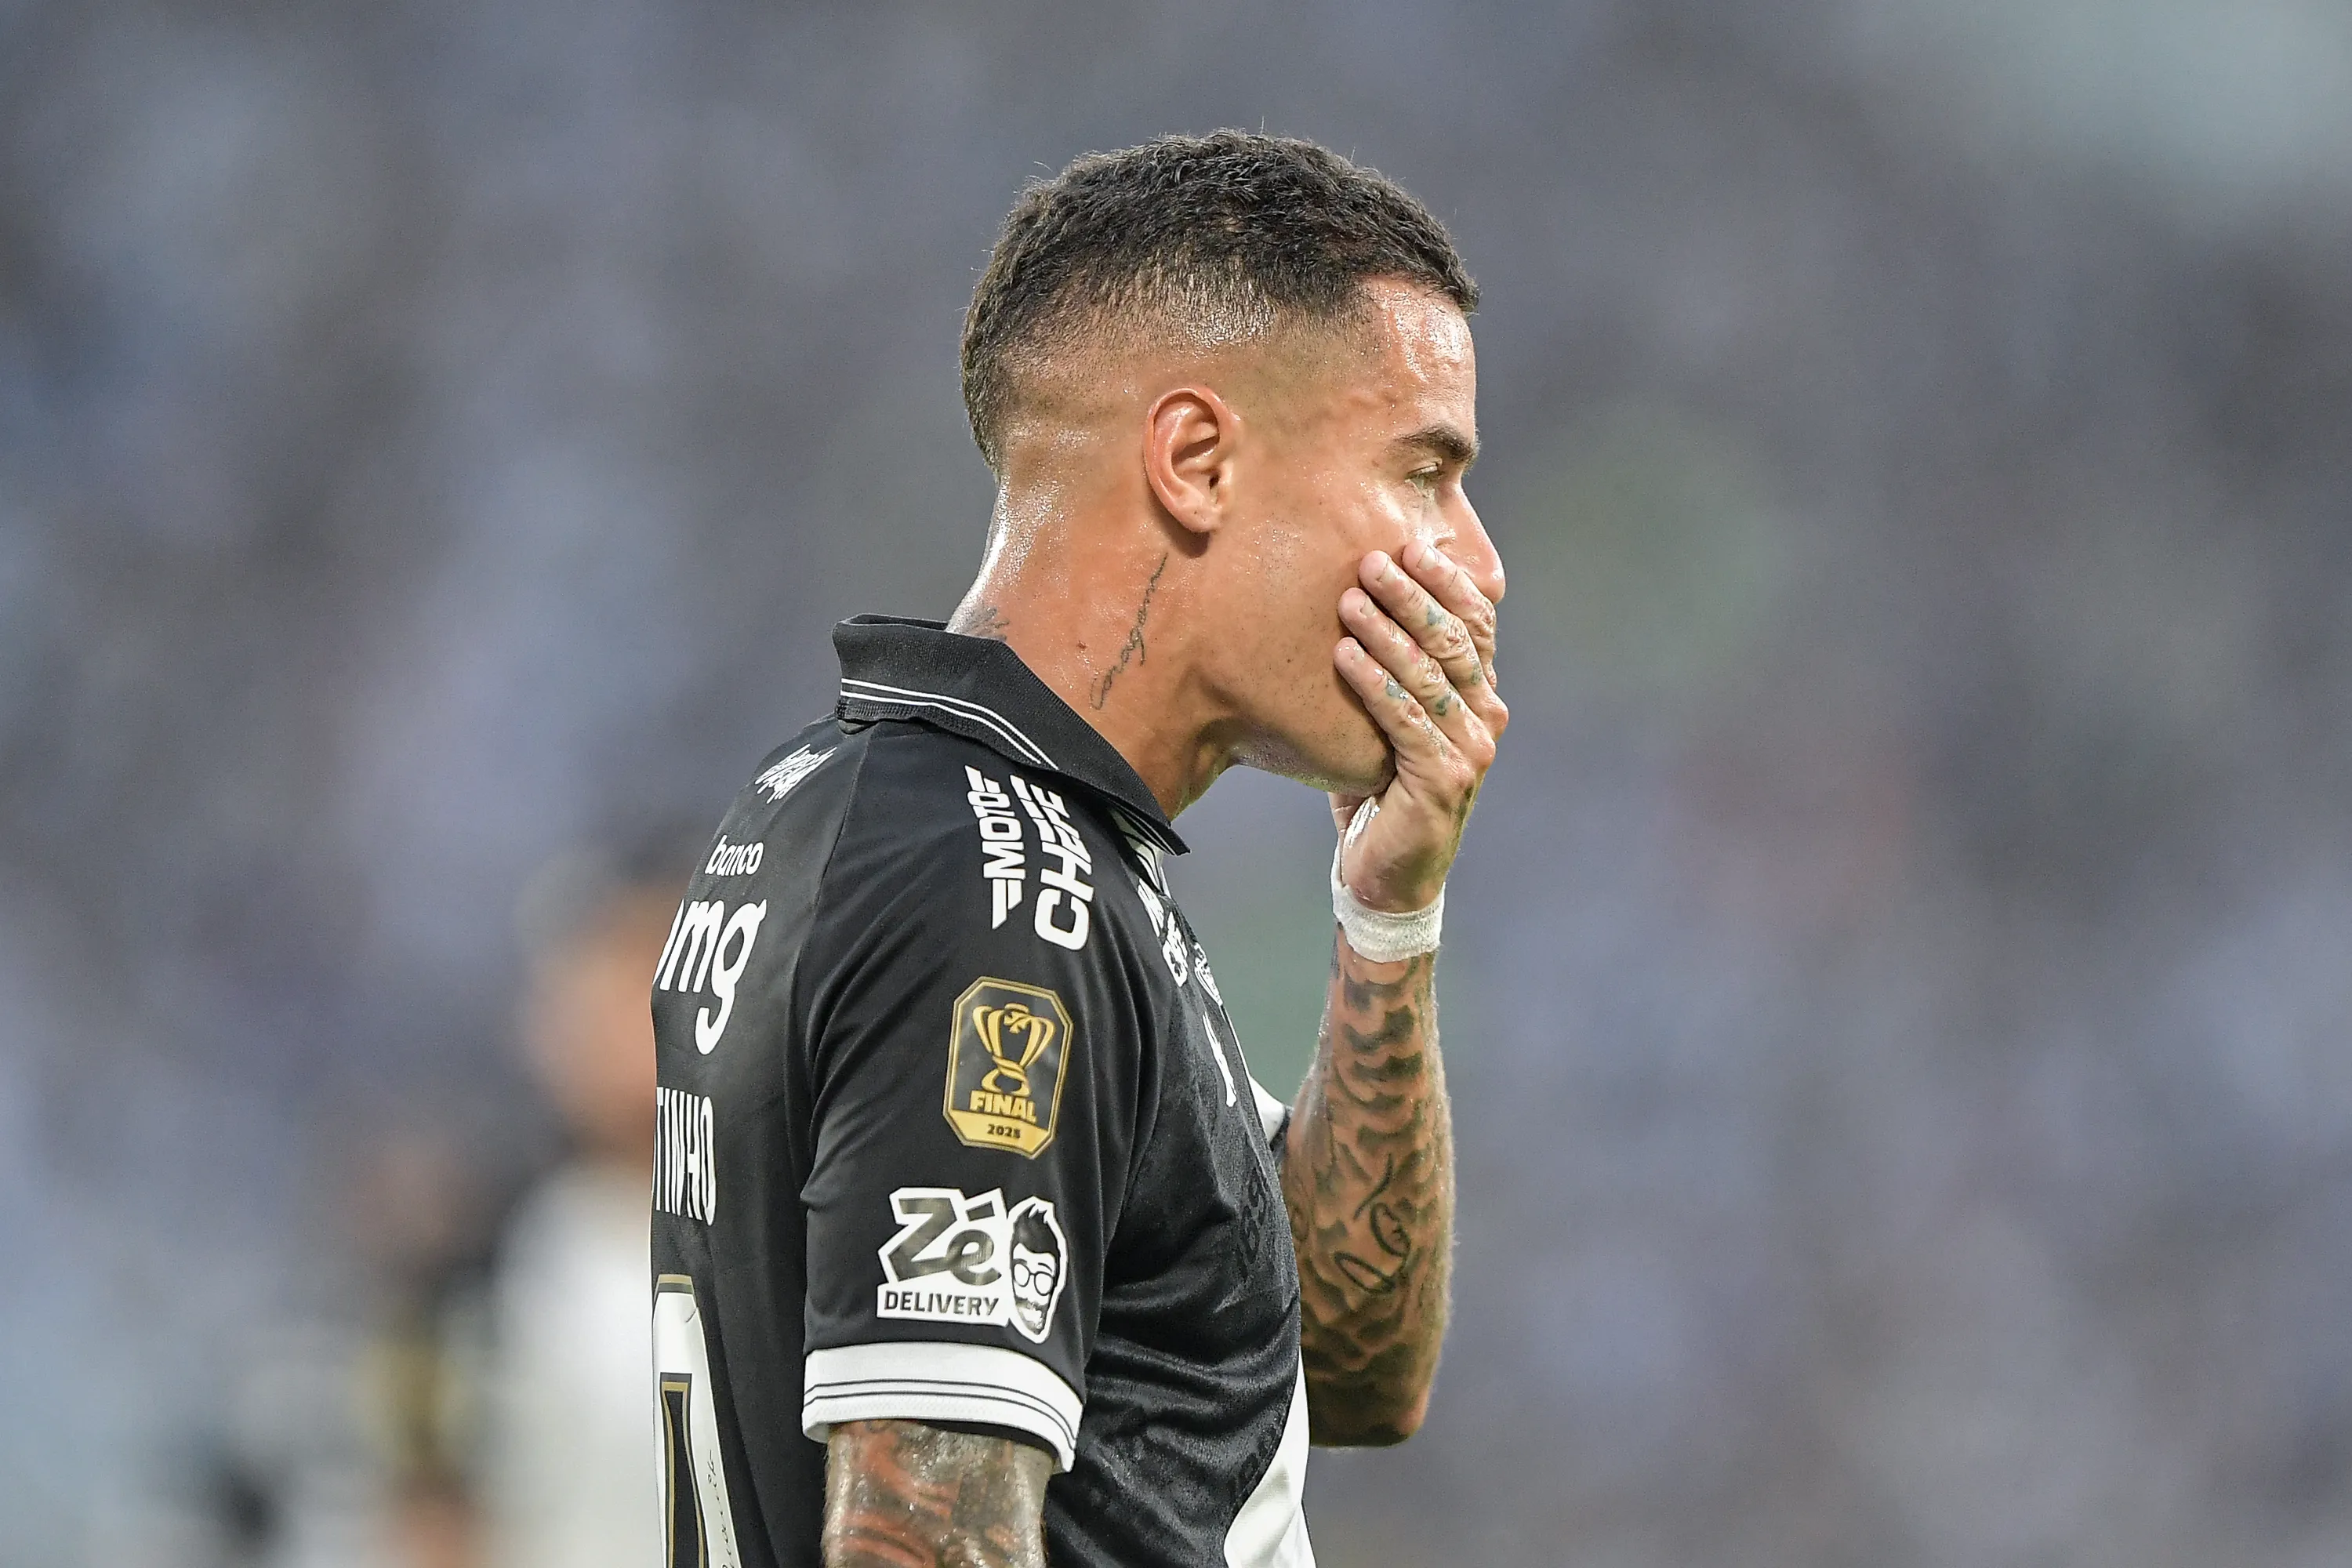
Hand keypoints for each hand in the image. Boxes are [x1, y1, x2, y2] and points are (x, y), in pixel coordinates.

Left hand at [1331, 539, 1506, 915]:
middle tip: (1372, 561)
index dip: (1446, 581)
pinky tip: (1343, 655)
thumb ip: (1392, 669)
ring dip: (1387, 632)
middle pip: (1453, 641)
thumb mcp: (1391, 720)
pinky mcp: (1443, 779)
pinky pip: (1406, 719)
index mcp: (1479, 695)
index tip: (1409, 545)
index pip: (1475, 623)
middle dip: (1412, 596)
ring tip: (1348, 601)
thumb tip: (1354, 594)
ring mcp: (1469, 750)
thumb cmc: (1380, 788)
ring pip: (1429, 675)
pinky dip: (1373, 683)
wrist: (1386, 872)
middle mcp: (1485, 718)